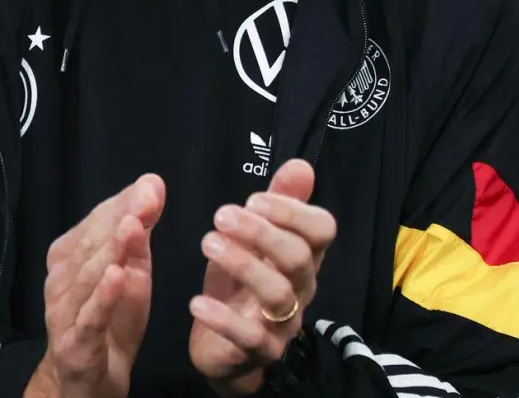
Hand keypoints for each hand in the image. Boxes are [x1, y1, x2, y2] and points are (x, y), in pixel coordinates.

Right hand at [27, 174, 165, 397]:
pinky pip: (89, 318)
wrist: (93, 379)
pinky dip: (102, 296)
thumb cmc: (112, 316)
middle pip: (90, 245)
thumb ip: (140, 230)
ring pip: (87, 277)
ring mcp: (64, 312)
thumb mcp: (133, 269)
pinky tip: (118, 276)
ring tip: (132, 227)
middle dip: (119, 219)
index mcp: (70, 256)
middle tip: (148, 198)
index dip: (124, 203)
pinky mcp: (75, 343)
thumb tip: (152, 185)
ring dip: (109, 250)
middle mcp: (61, 280)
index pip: (96, 222)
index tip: (152, 186)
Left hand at [188, 159, 337, 396]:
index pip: (321, 230)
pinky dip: (222, 318)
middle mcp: (301, 288)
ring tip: (207, 243)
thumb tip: (301, 166)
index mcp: (304, 258)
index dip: (292, 211)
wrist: (228, 350)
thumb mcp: (256, 241)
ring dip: (243, 265)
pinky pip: (248, 337)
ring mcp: (283, 322)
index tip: (253, 199)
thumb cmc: (242, 286)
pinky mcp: (259, 351)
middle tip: (221, 215)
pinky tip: (196, 302)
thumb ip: (278, 203)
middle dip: (262, 233)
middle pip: (299, 258)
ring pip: (277, 294)